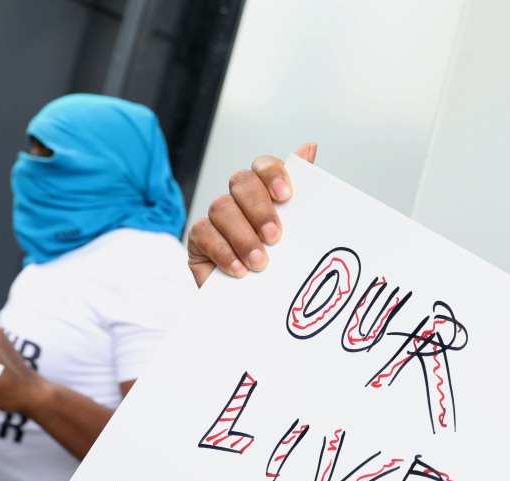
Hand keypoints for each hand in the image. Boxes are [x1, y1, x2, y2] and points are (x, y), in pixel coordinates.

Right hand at [187, 142, 317, 286]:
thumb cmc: (281, 266)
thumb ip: (303, 194)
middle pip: (242, 182)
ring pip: (222, 207)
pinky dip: (223, 252)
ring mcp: (217, 218)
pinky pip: (204, 234)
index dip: (273, 175)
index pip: (264, 167)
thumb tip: (310, 146)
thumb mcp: (299, 235)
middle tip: (275, 237)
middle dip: (259, 209)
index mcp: (266, 193)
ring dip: (243, 235)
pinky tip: (239, 270)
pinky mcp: (199, 240)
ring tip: (259, 262)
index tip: (286, 195)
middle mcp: (240, 200)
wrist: (259, 305)